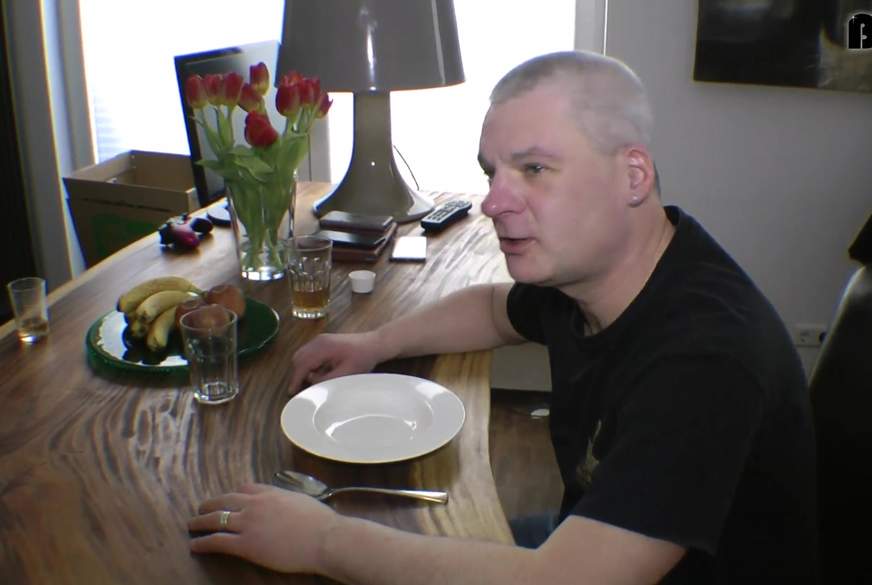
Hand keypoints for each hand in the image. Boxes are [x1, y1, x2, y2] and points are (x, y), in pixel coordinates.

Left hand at [188, 483, 337, 573]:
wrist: (324, 538)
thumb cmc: (320, 522)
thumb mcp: (302, 500)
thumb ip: (287, 500)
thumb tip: (285, 504)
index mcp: (270, 493)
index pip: (244, 489)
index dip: (233, 495)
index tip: (228, 499)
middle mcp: (255, 504)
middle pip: (225, 500)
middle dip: (210, 505)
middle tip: (201, 509)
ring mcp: (248, 524)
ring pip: (216, 519)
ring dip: (200, 522)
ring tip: (191, 525)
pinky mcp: (246, 545)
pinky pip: (217, 541)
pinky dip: (203, 543)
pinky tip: (195, 545)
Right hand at [290, 331, 384, 392]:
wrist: (374, 344)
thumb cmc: (363, 357)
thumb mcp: (346, 373)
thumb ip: (326, 379)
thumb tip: (310, 383)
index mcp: (323, 347)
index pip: (302, 364)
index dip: (296, 379)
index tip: (292, 392)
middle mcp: (319, 341)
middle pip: (298, 358)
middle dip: (298, 374)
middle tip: (301, 388)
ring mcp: (321, 340)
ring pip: (303, 355)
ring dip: (304, 368)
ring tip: (313, 381)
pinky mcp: (324, 342)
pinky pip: (310, 353)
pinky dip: (309, 364)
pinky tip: (319, 372)